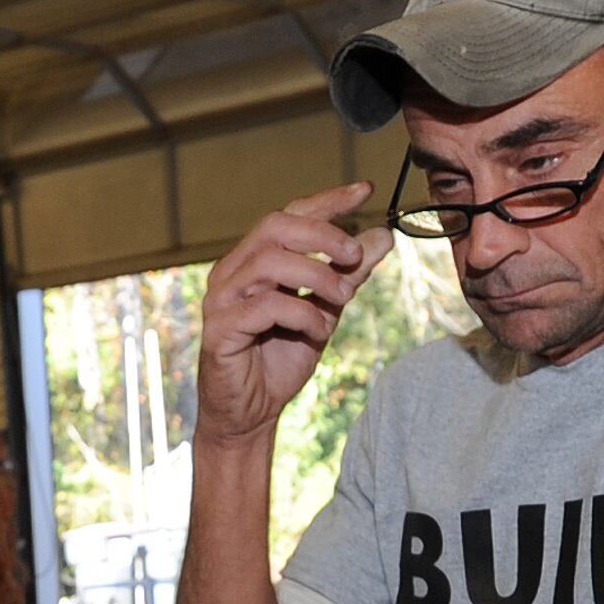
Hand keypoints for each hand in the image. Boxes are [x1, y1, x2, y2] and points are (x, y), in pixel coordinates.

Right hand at [196, 183, 393, 445]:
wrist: (251, 412)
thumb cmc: (280, 359)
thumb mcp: (325, 310)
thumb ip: (348, 275)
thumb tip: (383, 236)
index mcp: (255, 260)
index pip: (290, 215)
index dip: (328, 200)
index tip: (366, 190)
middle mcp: (233, 271)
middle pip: (275, 226)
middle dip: (321, 234)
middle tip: (354, 255)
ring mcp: (222, 299)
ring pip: (269, 262)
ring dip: (316, 276)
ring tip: (341, 298)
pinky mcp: (221, 330)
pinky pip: (266, 307)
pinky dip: (302, 314)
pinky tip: (319, 331)